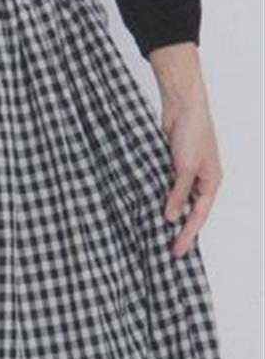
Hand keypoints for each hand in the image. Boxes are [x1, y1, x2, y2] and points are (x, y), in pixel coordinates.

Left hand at [150, 42, 221, 257]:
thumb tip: (170, 217)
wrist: (182, 106)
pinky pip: (165, 190)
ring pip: (176, 202)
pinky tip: (146, 212)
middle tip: (165, 252)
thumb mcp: (184, 167)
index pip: (199, 216)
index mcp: (211, 182)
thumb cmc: (192, 132)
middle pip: (190, 212)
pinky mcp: (171, 167)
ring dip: (166, 217)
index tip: (177, 252)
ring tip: (153, 237)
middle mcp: (201, 180)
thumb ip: (177, 193)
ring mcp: (186, 174)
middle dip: (178, 231)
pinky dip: (158, 201)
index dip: (188, 235)